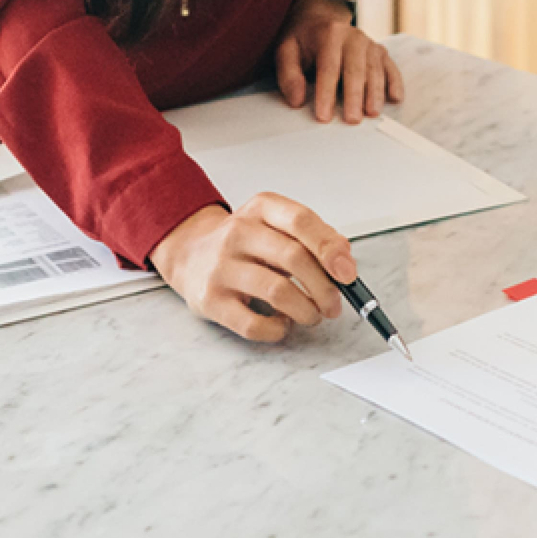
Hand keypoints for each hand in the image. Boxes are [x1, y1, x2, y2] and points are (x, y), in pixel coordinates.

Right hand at [149, 195, 357, 342]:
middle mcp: (238, 232)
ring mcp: (221, 266)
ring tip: (312, 315)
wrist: (189, 253)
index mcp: (261, 208)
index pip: (302, 221)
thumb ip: (315, 238)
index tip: (348, 274)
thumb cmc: (245, 243)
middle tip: (334, 305)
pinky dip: (277, 329)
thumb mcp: (277, 225)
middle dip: (325, 288)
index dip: (330, 249)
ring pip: (277, 292)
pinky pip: (253, 324)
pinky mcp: (210, 300)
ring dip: (306, 311)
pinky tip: (282, 323)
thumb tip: (345, 262)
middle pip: (294, 259)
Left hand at [275, 0, 403, 124]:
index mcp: (329, 34)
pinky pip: (390, 67)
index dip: (326, 93)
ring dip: (375, 93)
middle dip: (354, 96)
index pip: (328, 68)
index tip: (324, 116)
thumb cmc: (302, 40)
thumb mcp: (285, 51)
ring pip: (374, 70)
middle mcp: (353, 36)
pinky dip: (394, 82)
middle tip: (353, 119)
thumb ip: (288, 75)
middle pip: (355, 70)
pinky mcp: (380, 51)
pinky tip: (395, 98)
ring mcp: (369, 43)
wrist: (319, 19)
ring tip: (372, 113)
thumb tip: (297, 100)